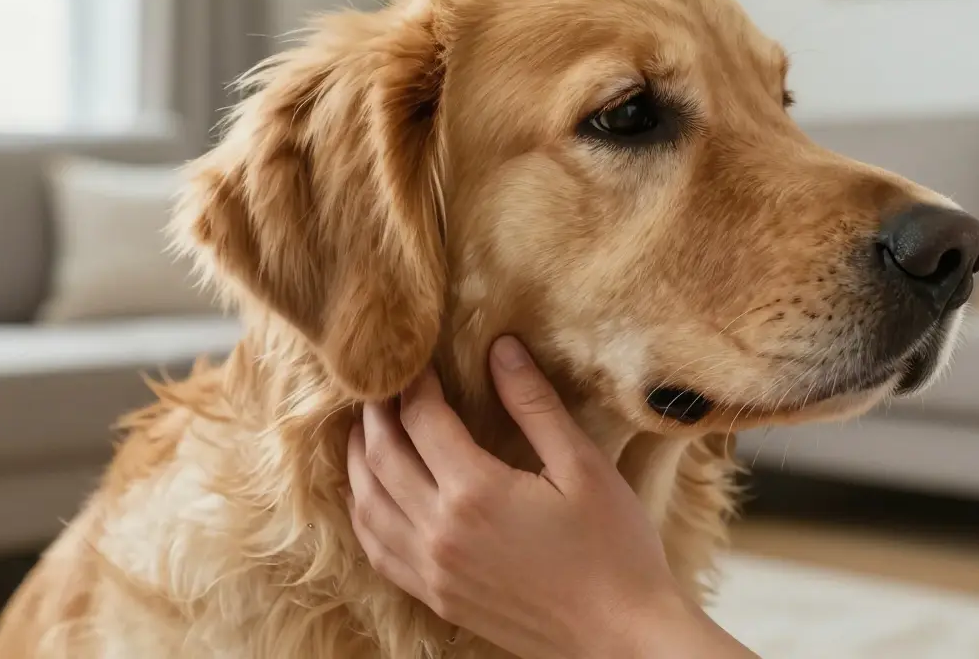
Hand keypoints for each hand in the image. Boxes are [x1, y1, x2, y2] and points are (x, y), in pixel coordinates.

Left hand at [345, 336, 756, 658]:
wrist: (620, 637)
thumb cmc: (614, 549)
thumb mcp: (583, 466)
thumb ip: (534, 405)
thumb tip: (500, 347)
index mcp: (475, 492)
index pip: (421, 420)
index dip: (414, 383)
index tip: (419, 360)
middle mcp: (439, 531)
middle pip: (381, 457)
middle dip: (376, 414)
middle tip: (381, 384)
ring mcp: (433, 570)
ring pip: (366, 505)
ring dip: (358, 460)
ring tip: (366, 430)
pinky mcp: (437, 598)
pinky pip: (377, 550)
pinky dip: (363, 513)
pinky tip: (372, 495)